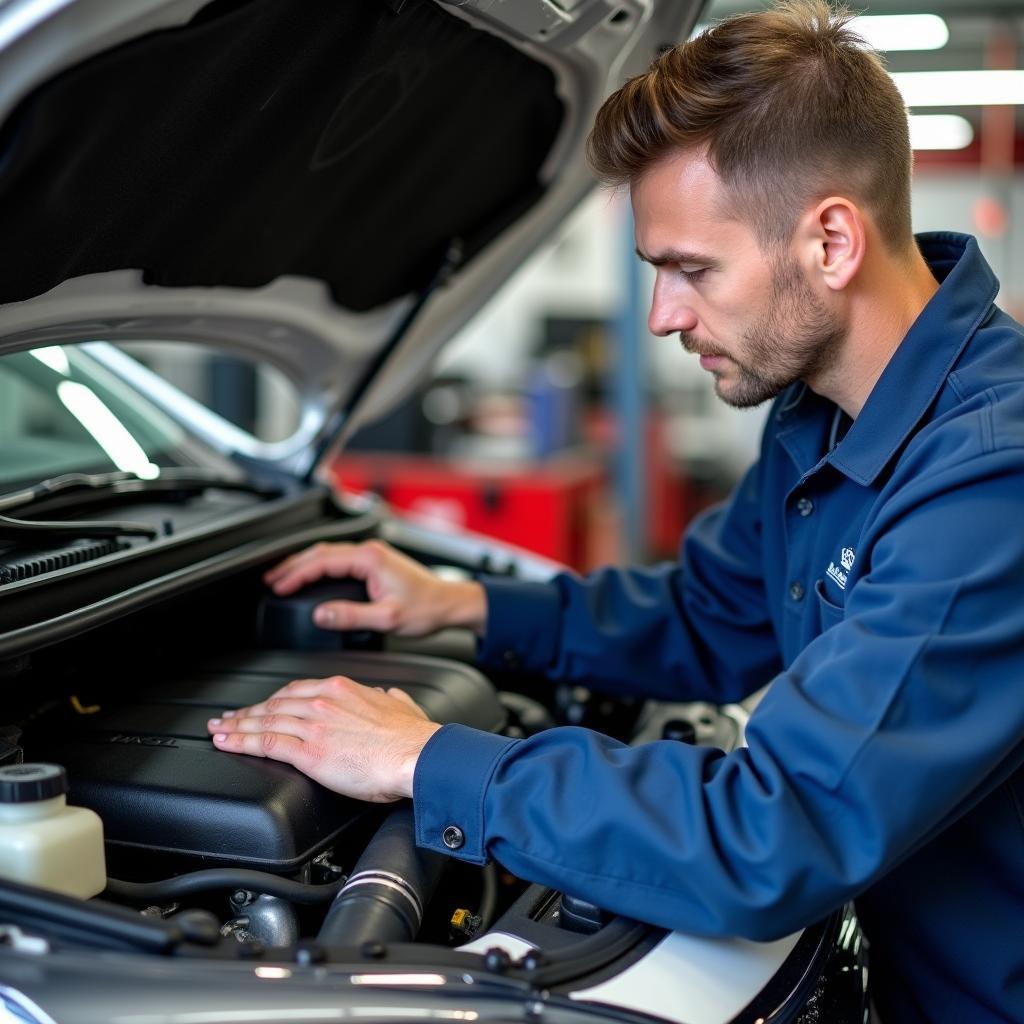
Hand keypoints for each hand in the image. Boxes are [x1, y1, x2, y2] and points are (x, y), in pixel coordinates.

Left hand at [207, 675, 440, 801]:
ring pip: (265, 721)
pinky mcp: (309, 751)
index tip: (262, 706)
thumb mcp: (403, 706)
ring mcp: (314, 725)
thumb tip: (390, 699)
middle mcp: (324, 702)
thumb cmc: (413, 737)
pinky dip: (242, 741)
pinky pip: (266, 743)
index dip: (274, 699)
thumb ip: (391, 700)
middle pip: (274, 704)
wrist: (416, 756)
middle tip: (228, 718)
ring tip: (219, 731)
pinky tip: (227, 743)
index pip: (297, 691)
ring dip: (237, 726)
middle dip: (248, 712)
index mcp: (343, 690)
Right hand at [264, 539, 486, 636]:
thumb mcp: (387, 618)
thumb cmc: (426, 608)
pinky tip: (311, 574)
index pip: (323, 561)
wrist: (449, 602)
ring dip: (304, 563)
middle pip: (320, 552)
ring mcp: (372, 554)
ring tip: (282, 576)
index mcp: (370, 559)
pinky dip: (319, 565)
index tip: (278, 586)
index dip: (296, 574)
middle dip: (292, 565)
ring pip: (328, 553)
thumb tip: (322, 615)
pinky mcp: (375, 561)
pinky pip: (339, 558)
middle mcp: (370, 551)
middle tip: (270, 580)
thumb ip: (352, 616)